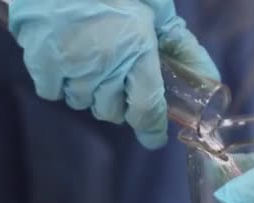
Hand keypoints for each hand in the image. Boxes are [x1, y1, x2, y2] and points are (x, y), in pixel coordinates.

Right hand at [8, 0, 219, 148]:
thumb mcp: (158, 11)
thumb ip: (182, 48)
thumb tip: (211, 80)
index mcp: (138, 49)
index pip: (146, 108)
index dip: (151, 129)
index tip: (154, 138)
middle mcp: (106, 64)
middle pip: (112, 112)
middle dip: (117, 101)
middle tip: (115, 78)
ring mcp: (72, 65)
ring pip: (83, 103)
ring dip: (88, 91)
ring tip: (88, 63)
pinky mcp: (42, 63)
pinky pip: (53, 93)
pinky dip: (60, 83)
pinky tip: (65, 61)